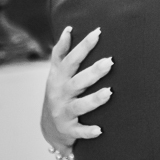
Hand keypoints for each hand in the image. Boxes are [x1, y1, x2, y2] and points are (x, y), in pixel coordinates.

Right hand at [41, 26, 112, 159]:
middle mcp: (60, 94)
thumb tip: (69, 28)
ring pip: (79, 106)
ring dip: (94, 100)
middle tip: (110, 62)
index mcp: (58, 78)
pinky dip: (88, 131)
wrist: (49, 129)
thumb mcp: (56, 74)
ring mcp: (63, 112)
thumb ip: (61, 52)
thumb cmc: (58, 94)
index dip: (82, 46)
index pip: (69, 59)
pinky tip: (100, 130)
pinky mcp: (68, 130)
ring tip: (110, 92)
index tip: (98, 33)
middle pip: (77, 81)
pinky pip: (79, 131)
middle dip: (93, 71)